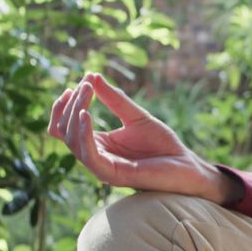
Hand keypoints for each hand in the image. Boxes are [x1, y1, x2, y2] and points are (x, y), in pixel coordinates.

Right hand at [46, 73, 238, 203]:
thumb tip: (92, 76)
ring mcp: (102, 167)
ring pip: (72, 141)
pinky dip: (83, 134)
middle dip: (71, 104)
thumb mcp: (136, 117)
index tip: (80, 82)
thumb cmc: (164, 146)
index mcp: (98, 144)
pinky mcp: (112, 174)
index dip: (64, 105)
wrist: (187, 166)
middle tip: (86, 84)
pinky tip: (86, 114)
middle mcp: (95, 156)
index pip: (64, 127)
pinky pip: (88, 155)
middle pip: (64, 131)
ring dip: (75, 114)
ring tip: (86, 92)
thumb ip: (115, 100)